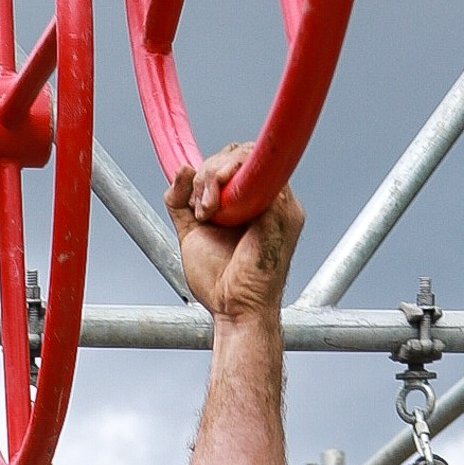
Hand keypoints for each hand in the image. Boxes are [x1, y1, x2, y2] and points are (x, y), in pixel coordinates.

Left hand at [168, 151, 302, 324]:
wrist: (235, 310)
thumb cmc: (220, 282)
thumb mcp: (192, 232)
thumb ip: (182, 201)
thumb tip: (181, 168)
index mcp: (256, 203)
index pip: (236, 162)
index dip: (210, 169)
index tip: (194, 198)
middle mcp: (273, 199)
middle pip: (240, 153)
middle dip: (208, 172)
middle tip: (198, 207)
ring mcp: (281, 202)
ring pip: (246, 156)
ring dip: (213, 175)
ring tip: (205, 211)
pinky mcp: (282, 208)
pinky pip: (257, 170)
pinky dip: (227, 179)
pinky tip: (213, 208)